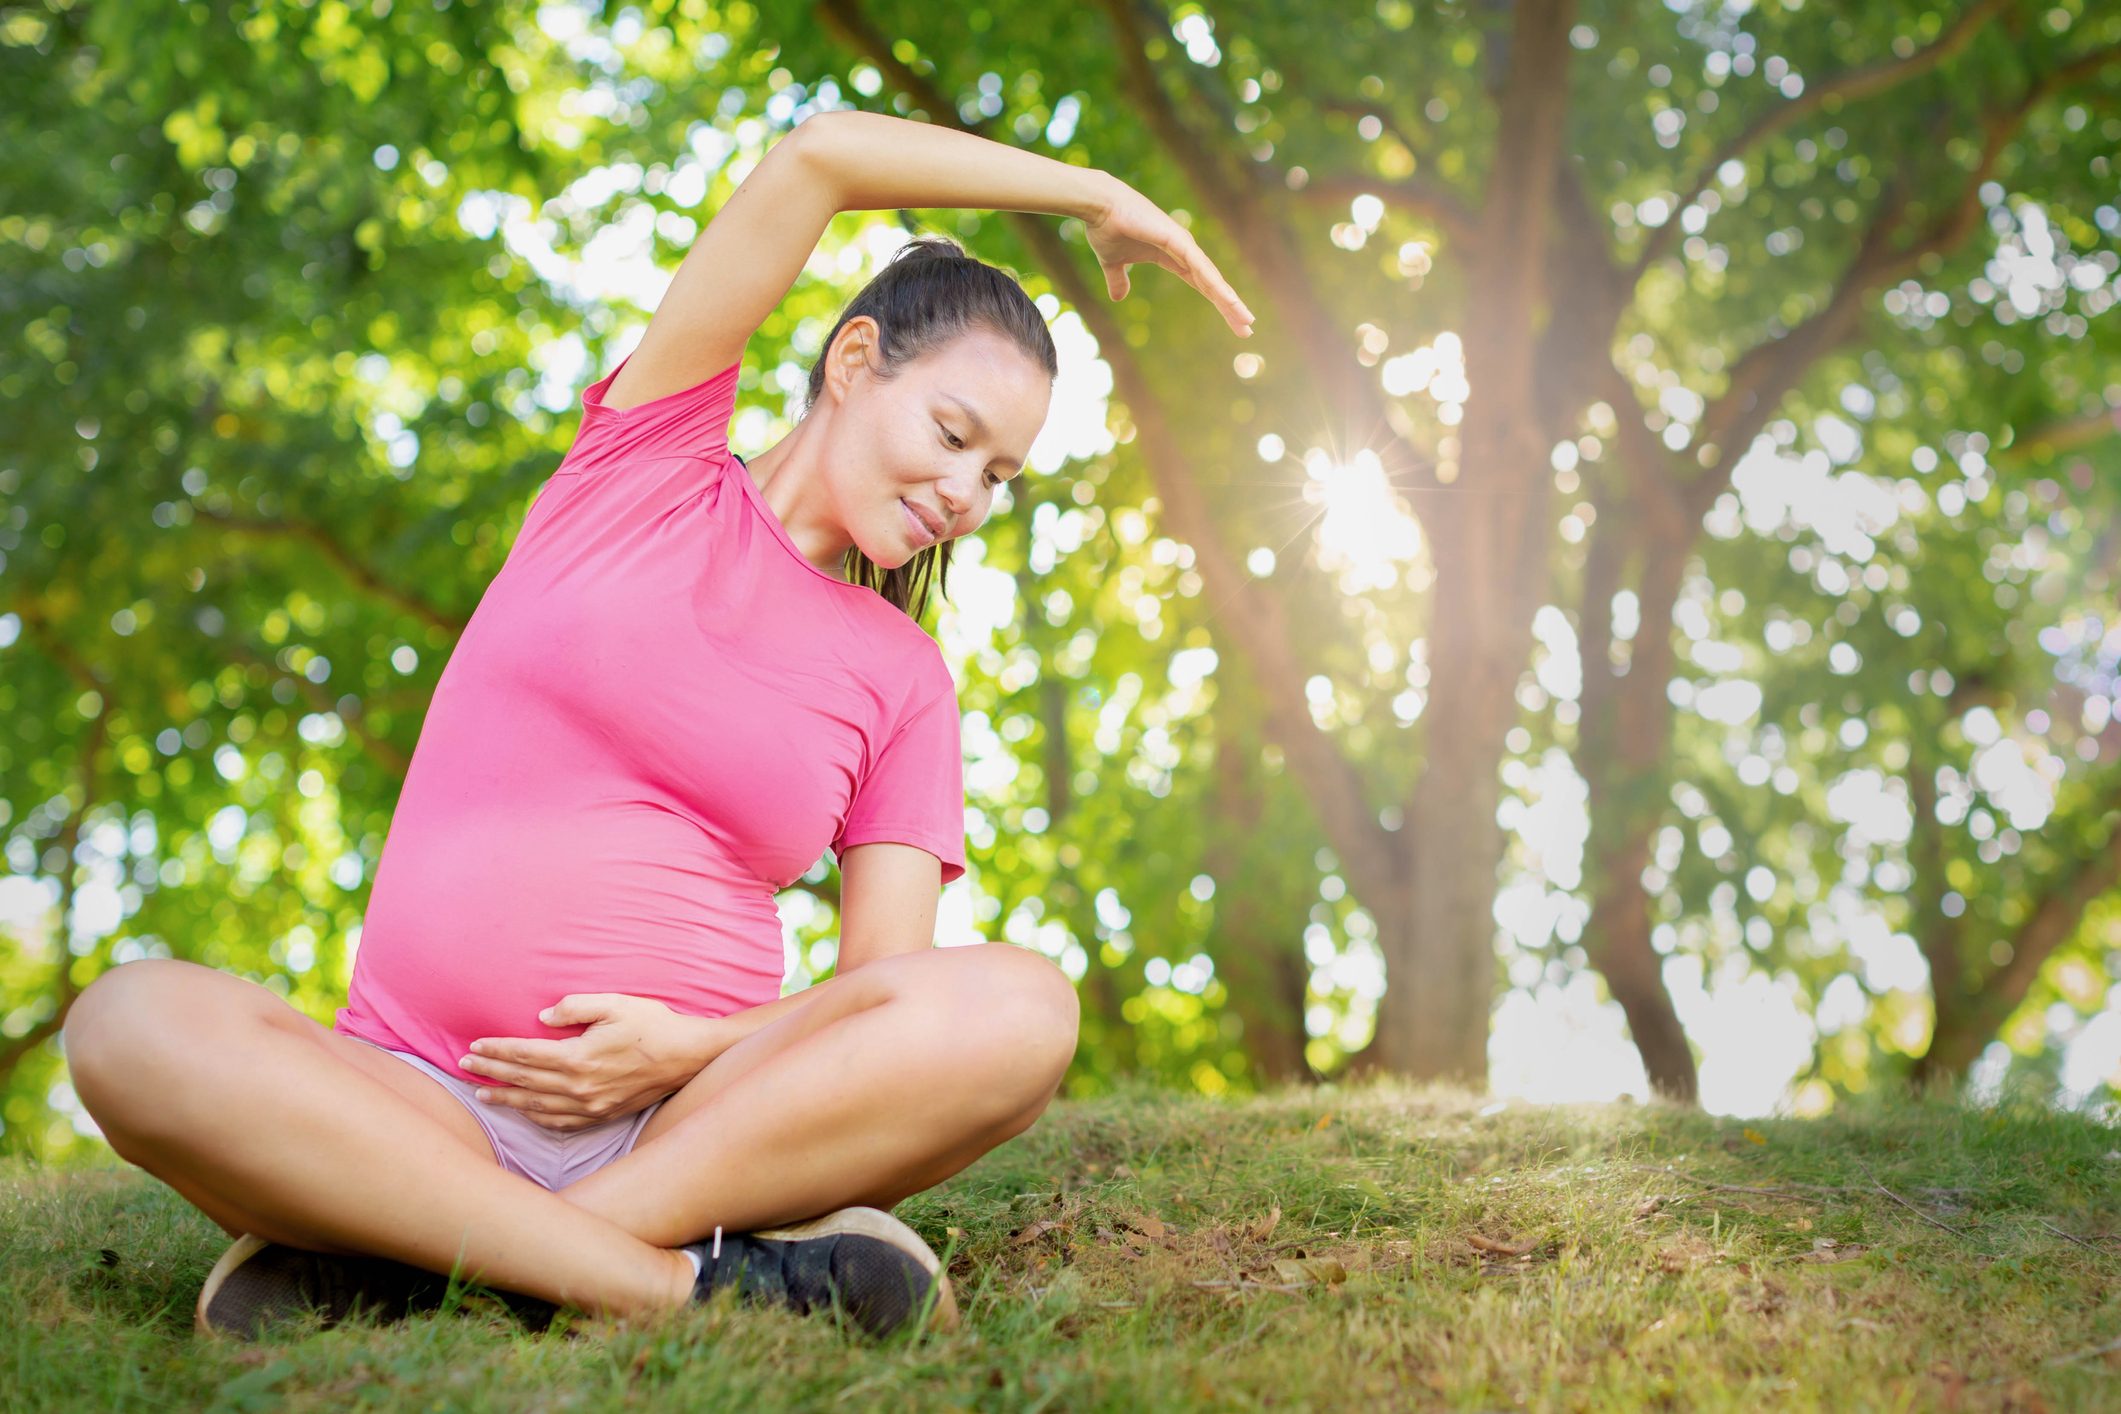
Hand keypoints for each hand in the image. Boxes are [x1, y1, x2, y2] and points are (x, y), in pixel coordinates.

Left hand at [461, 993, 710, 1133]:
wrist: (688, 1056)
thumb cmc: (653, 1024)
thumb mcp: (616, 1003)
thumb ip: (575, 1007)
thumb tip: (542, 1017)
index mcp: (578, 1057)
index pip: (524, 1055)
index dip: (496, 1051)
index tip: (474, 1047)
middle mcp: (580, 1087)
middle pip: (524, 1081)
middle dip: (491, 1073)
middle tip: (464, 1067)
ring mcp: (591, 1105)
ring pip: (537, 1106)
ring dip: (507, 1099)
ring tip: (483, 1094)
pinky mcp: (603, 1115)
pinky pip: (560, 1122)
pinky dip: (536, 1117)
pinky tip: (524, 1111)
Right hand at [1084, 176, 1254, 336]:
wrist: (1099, 207)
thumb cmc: (1107, 229)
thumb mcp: (1113, 264)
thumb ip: (1119, 280)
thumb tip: (1118, 297)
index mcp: (1174, 258)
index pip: (1202, 285)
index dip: (1218, 303)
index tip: (1233, 321)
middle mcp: (1185, 251)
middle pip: (1213, 285)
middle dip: (1230, 307)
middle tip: (1248, 328)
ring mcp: (1183, 244)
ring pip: (1211, 277)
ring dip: (1229, 299)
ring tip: (1245, 319)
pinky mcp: (1176, 239)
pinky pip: (1198, 265)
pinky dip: (1213, 281)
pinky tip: (1227, 298)